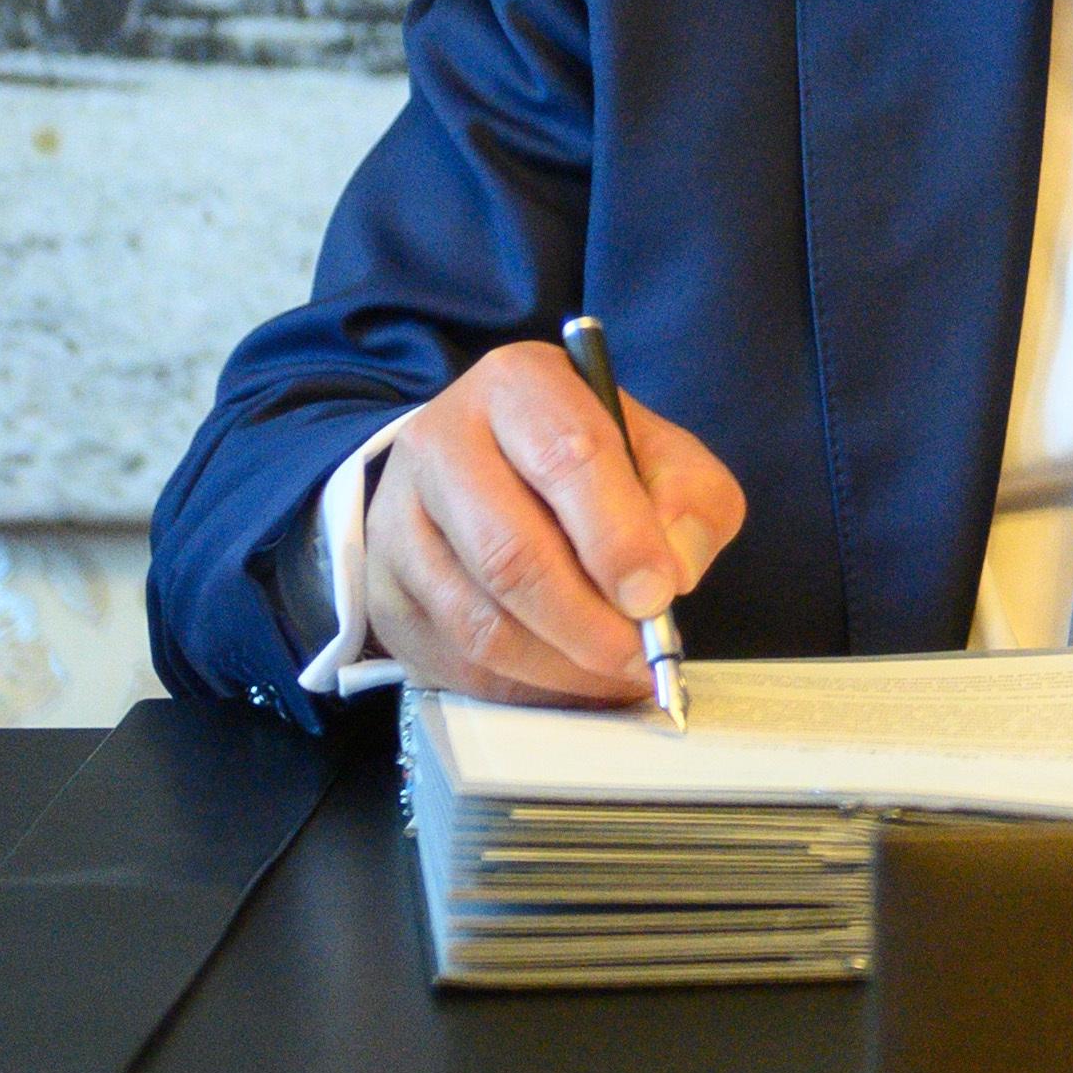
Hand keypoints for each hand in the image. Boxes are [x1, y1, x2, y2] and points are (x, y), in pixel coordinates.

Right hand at [358, 341, 746, 703]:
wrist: (490, 466)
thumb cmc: (588, 462)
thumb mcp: (659, 453)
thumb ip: (689, 499)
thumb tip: (672, 573)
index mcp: (519, 386)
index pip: (568, 460)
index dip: (619, 538)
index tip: (659, 595)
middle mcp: (442, 441)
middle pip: (509, 553)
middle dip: (587, 621)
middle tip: (642, 655)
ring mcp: (399, 519)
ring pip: (478, 620)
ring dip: (560, 664)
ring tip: (616, 673)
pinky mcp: (384, 589)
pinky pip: (455, 660)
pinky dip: (524, 686)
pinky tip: (572, 680)